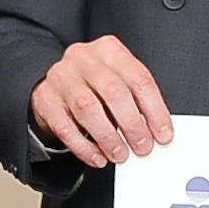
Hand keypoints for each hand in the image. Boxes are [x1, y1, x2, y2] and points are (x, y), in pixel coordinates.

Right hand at [30, 36, 172, 165]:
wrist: (56, 84)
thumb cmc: (94, 85)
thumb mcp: (118, 81)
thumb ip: (137, 101)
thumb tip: (156, 130)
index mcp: (109, 50)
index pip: (138, 78)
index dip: (155, 110)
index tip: (163, 133)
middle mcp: (84, 58)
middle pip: (113, 91)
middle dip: (132, 124)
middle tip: (143, 146)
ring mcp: (61, 77)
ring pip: (87, 108)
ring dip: (108, 137)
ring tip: (120, 154)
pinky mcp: (45, 99)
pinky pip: (65, 127)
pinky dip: (84, 146)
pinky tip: (98, 157)